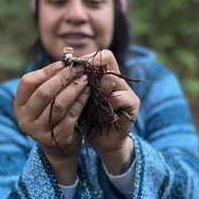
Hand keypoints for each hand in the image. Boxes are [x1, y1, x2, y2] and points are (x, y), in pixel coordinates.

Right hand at [13, 61, 90, 183]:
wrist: (59, 146)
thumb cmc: (52, 113)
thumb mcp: (46, 99)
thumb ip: (50, 81)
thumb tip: (67, 62)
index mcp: (19, 105)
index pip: (28, 82)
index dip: (46, 71)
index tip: (64, 64)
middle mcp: (25, 119)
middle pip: (43, 93)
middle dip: (63, 78)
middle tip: (78, 69)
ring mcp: (39, 131)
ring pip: (58, 104)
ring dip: (74, 89)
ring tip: (85, 79)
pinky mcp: (56, 138)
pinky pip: (71, 115)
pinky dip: (80, 101)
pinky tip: (88, 92)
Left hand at [81, 50, 139, 173]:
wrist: (103, 143)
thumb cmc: (88, 119)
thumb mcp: (80, 99)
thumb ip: (77, 84)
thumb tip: (65, 67)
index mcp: (106, 76)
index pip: (103, 56)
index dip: (88, 59)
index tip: (73, 68)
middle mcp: (118, 80)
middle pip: (106, 62)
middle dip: (88, 74)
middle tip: (79, 86)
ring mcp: (127, 91)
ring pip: (110, 79)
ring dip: (96, 91)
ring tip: (90, 104)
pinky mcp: (133, 103)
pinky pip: (118, 97)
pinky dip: (106, 105)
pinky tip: (100, 115)